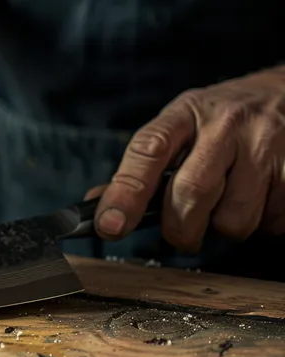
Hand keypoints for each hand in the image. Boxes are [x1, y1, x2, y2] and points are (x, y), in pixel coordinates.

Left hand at [93, 67, 284, 251]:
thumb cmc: (223, 120)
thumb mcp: (179, 127)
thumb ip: (141, 167)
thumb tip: (97, 206)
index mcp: (185, 114)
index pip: (148, 151)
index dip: (125, 193)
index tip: (110, 226)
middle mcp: (226, 124)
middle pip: (190, 194)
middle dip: (180, 230)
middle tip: (183, 235)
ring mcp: (266, 144)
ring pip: (233, 219)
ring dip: (226, 228)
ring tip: (231, 204)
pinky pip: (270, 221)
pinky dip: (262, 223)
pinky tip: (261, 197)